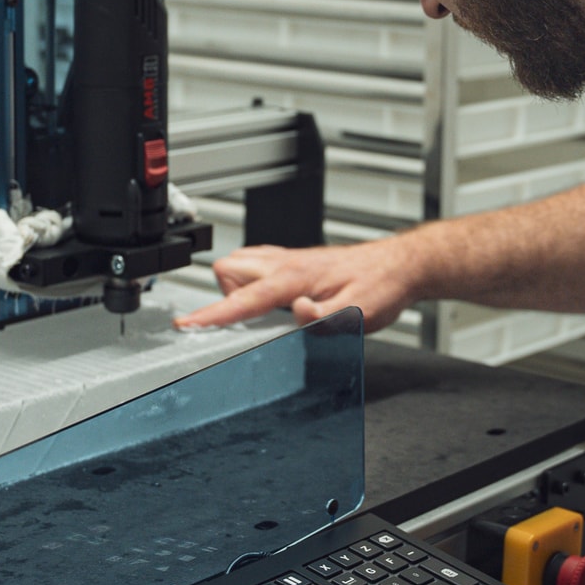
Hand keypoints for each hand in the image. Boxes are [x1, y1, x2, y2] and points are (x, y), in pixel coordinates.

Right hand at [173, 238, 424, 330]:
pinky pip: (256, 263)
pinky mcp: (293, 261)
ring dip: (238, 286)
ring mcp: (288, 259)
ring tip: (263, 313)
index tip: (188, 326)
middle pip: (227, 269)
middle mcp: (286, 263)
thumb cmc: (379, 287)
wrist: (397, 265)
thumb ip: (326, 317)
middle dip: (226, 296)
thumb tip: (298, 311)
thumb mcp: (359, 313)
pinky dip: (252, 279)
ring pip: (238, 262)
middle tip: (249, 321)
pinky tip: (272, 299)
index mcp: (294, 277)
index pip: (244, 296)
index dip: (213, 314)